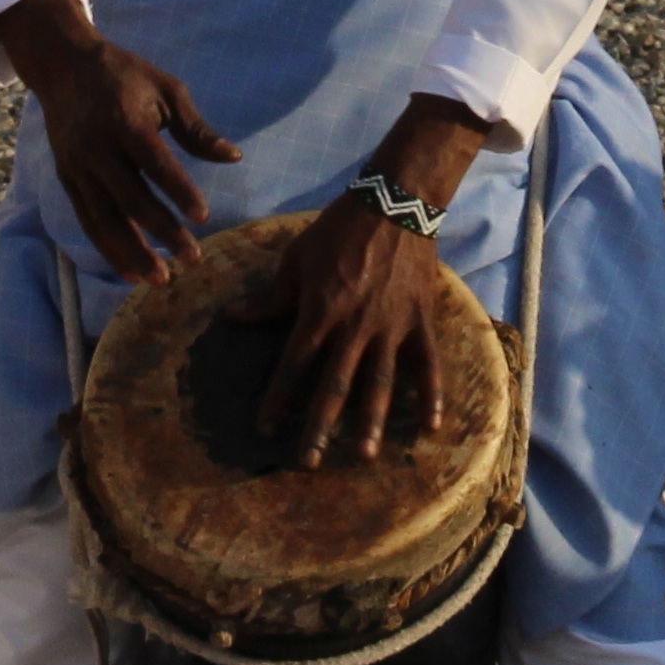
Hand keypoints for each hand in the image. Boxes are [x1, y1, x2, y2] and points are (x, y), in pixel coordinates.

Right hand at [0, 0, 238, 280]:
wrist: (63, 66)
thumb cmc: (125, 76)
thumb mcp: (166, 89)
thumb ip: (196, 129)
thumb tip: (234, 157)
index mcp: (124, 121)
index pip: (154, 163)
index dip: (179, 190)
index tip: (204, 217)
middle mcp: (96, 149)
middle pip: (130, 199)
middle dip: (162, 232)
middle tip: (194, 259)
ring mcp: (77, 167)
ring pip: (104, 220)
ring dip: (132, 253)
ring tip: (162, 280)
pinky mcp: (67, 180)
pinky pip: (88, 222)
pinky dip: (108, 249)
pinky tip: (132, 272)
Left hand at [246, 99, 497, 466]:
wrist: (395, 202)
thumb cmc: (339, 229)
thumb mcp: (296, 258)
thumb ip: (269, 296)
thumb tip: (232, 317)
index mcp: (320, 311)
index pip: (294, 364)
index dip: (279, 398)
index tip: (266, 429)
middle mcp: (355, 326)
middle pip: (334, 384)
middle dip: (319, 426)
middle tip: (308, 462)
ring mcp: (391, 326)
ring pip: (381, 381)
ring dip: (371, 420)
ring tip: (365, 455)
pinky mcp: (420, 320)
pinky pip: (428, 363)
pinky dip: (432, 394)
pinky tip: (431, 427)